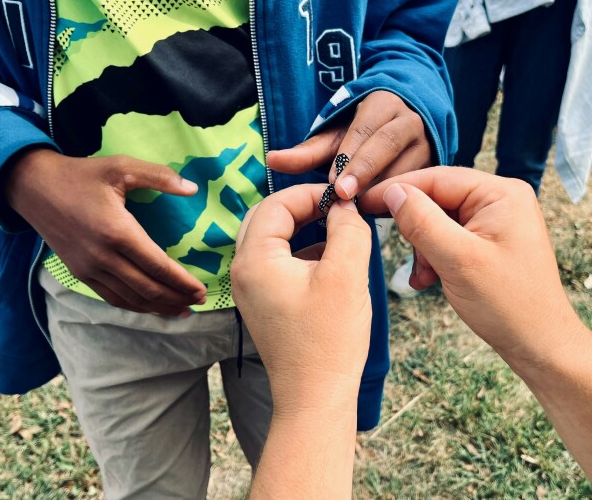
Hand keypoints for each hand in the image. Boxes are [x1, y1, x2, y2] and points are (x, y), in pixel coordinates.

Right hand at [5, 149, 207, 315]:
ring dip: (157, 307)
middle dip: (176, 297)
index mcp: (117, 232)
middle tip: (199, 301)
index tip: (201, 290)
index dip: (182, 282)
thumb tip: (192, 188)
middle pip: (147, 288)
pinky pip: (111, 297)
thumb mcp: (121, 166)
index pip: (158, 266)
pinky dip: (134, 306)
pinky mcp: (80, 273)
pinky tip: (150, 306)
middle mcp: (103, 256)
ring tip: (181, 309)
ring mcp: (89, 269)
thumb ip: (159, 176)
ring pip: (130, 298)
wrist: (33, 187)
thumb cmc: (81, 175)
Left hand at [231, 185, 372, 414]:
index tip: (343, 196)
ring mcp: (251, 289)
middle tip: (338, 208)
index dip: (312, 193)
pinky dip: (302, 251)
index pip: (277, 203)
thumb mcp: (347, 275)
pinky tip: (332, 259)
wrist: (315, 397)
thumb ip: (348, 229)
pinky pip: (278, 262)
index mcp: (255, 259)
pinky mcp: (264, 303)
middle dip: (303, 206)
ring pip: (273, 239)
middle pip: (268, 217)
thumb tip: (345, 205)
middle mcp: (243, 271)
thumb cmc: (329, 340)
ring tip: (339, 230)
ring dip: (303, 228)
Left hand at [267, 90, 431, 199]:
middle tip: (345, 197)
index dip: (350, 157)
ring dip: (382, 190)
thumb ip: (309, 151)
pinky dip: (398, 203)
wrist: (408, 125)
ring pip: (406, 167)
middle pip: (388, 145)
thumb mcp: (338, 136)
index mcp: (384, 105)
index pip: (366, 129)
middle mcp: (409, 121)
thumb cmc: (364, 133)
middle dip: (366, 172)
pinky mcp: (435, 167)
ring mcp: (427, 144)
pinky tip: (378, 217)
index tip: (335, 184)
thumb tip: (272, 160)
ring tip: (359, 213)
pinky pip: (417, 187)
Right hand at [360, 167, 583, 367]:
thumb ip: (422, 221)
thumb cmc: (508, 304)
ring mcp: (496, 220)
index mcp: (501, 193)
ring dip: (424, 248)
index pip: (437, 178)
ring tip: (425, 276)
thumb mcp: (458, 260)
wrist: (539, 344)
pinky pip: (450, 237)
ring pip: (439, 220)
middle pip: (437, 198)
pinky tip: (430, 280)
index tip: (361, 202)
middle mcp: (501, 199)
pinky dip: (435, 257)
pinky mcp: (490, 241)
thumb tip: (392, 192)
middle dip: (416, 229)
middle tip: (404, 255)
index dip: (396, 189)